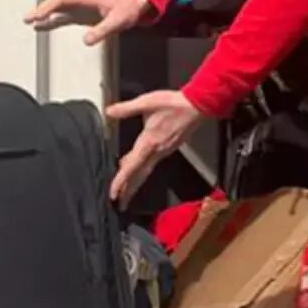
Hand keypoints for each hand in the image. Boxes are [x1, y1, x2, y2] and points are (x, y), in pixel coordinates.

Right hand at [25, 0, 152, 46]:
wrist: (135, 4)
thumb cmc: (127, 9)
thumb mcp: (118, 21)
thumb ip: (102, 31)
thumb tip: (86, 40)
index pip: (62, 0)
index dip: (48, 7)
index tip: (38, 15)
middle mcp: (80, 1)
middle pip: (55, 3)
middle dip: (41, 10)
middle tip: (27, 19)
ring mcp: (79, 7)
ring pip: (56, 9)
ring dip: (43, 15)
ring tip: (29, 22)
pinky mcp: (81, 15)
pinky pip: (61, 17)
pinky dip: (50, 21)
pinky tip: (41, 27)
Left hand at [106, 90, 203, 205]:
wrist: (198, 105)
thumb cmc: (173, 103)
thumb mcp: (147, 102)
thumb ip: (127, 108)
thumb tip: (109, 112)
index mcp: (149, 142)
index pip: (132, 166)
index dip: (121, 181)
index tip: (113, 194)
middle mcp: (157, 151)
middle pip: (140, 175)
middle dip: (128, 190)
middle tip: (119, 204)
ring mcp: (164, 151)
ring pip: (146, 171)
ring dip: (135, 183)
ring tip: (125, 193)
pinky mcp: (168, 148)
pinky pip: (152, 164)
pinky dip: (142, 171)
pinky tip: (135, 169)